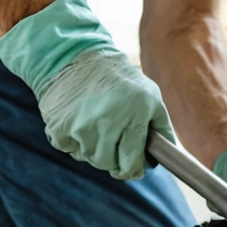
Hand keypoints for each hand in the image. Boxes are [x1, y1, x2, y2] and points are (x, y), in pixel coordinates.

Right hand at [0, 0, 171, 179]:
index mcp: (133, 117)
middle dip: (113, 159)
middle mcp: (106, 123)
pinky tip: (79, 123)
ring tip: (96, 127)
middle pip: (108, 164)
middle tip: (114, 143)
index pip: (131, 163)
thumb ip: (161, 126)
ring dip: (93, 149)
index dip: (134, 170)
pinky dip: (74, 142)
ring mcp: (80, 126)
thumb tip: (167, 153)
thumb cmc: (118, 78)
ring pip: (88, 158)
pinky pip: (69, 149)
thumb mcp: (150, 95)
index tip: (134, 168)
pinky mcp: (58, 127)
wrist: (73, 56)